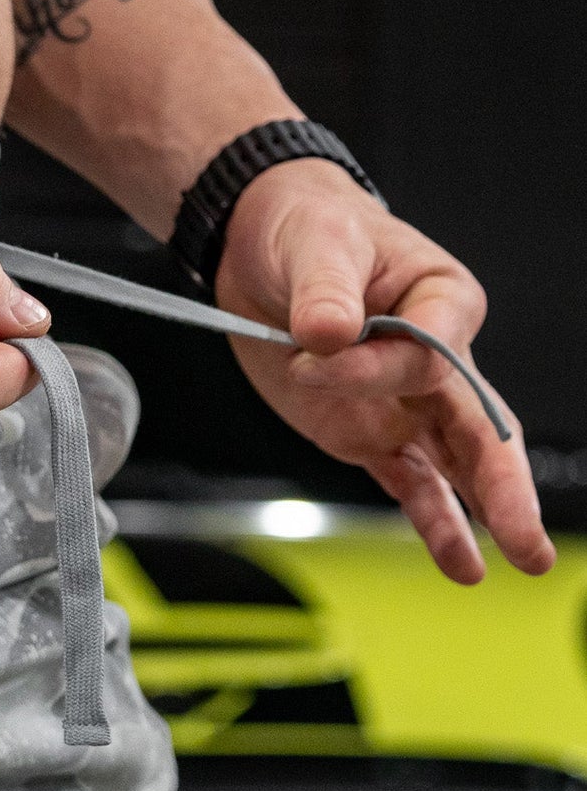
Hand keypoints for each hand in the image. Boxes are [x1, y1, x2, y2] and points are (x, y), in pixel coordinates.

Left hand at [215, 158, 553, 582]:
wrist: (264, 246)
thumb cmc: (310, 230)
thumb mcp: (316, 245)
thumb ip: (325, 291)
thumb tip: (327, 333)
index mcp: (442, 301)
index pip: (429, 352)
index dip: (373, 366)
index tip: (311, 351)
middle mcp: (437, 358)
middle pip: (481, 424)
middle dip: (505, 483)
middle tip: (525, 535)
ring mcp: (404, 401)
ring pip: (456, 462)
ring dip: (481, 511)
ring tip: (513, 560)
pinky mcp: (367, 431)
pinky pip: (409, 480)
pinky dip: (433, 519)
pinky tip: (460, 560)